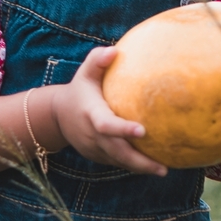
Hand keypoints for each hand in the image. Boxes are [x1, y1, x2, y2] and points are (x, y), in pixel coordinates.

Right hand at [50, 46, 168, 175]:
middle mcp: (92, 135)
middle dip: (139, 161)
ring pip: (118, 161)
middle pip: (116, 151)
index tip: (143, 130)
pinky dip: (134, 166)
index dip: (122, 129)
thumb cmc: (79, 89)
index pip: (106, 124)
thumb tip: (115, 50)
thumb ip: (97, 60)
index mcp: (91, 114)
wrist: (56, 116)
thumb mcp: (85, 72)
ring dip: (140, 168)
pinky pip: (117, 163)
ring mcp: (94, 148)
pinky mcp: (98, 156)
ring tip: (164, 170)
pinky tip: (154, 166)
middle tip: (163, 167)